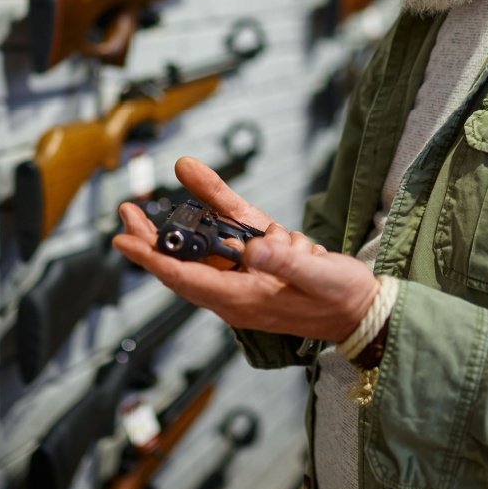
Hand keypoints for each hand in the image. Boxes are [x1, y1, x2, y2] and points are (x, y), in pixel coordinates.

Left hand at [114, 156, 378, 343]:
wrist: (365, 308)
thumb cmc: (343, 300)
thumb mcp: (320, 278)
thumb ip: (286, 261)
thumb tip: (252, 248)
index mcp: (244, 300)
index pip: (186, 279)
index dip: (152, 259)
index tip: (122, 242)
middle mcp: (238, 289)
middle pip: (184, 262)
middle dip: (153, 239)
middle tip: (126, 214)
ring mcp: (248, 273)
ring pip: (206, 240)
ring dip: (181, 220)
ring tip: (149, 201)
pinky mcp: (263, 257)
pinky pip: (234, 227)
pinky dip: (219, 204)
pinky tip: (199, 180)